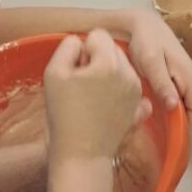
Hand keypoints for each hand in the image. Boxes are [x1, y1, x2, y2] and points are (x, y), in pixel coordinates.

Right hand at [45, 30, 148, 162]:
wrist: (81, 156)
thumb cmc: (64, 116)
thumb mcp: (53, 73)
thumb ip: (68, 46)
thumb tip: (81, 44)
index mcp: (109, 62)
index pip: (97, 34)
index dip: (82, 51)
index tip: (76, 72)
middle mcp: (129, 72)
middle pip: (111, 48)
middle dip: (96, 60)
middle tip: (82, 85)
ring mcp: (137, 90)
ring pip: (120, 65)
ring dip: (107, 74)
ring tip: (92, 97)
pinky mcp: (138, 106)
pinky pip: (128, 84)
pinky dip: (118, 89)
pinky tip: (105, 106)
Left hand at [124, 9, 191, 123]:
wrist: (141, 22)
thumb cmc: (146, 41)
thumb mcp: (151, 62)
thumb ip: (162, 84)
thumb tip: (173, 107)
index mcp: (189, 75)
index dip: (188, 123)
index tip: (170, 132)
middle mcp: (190, 77)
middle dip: (180, 120)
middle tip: (159, 127)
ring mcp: (184, 75)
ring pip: (186, 102)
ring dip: (174, 112)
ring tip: (155, 117)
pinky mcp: (175, 74)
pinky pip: (179, 95)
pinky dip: (170, 103)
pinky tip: (154, 104)